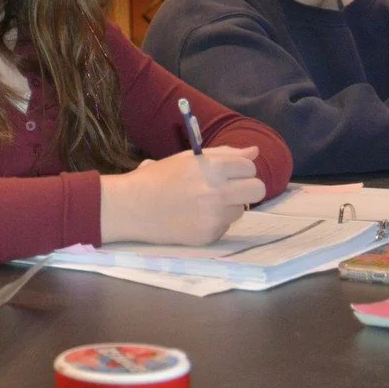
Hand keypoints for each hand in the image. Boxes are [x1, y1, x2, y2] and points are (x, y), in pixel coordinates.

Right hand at [100, 146, 265, 245]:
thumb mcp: (188, 159)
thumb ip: (224, 154)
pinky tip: (193, 216)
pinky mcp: (209, 235)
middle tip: (228, 188)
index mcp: (212, 167)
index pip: (249, 166)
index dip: (239, 168)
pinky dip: (214, 221)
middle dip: (246, 187)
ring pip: (241, 209)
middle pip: (257, 189)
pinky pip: (226, 226)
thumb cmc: (157, 177)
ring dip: (228, 205)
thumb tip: (255, 151)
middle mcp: (217, 192)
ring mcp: (214, 216)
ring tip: (202, 203)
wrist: (131, 207)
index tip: (226, 171)